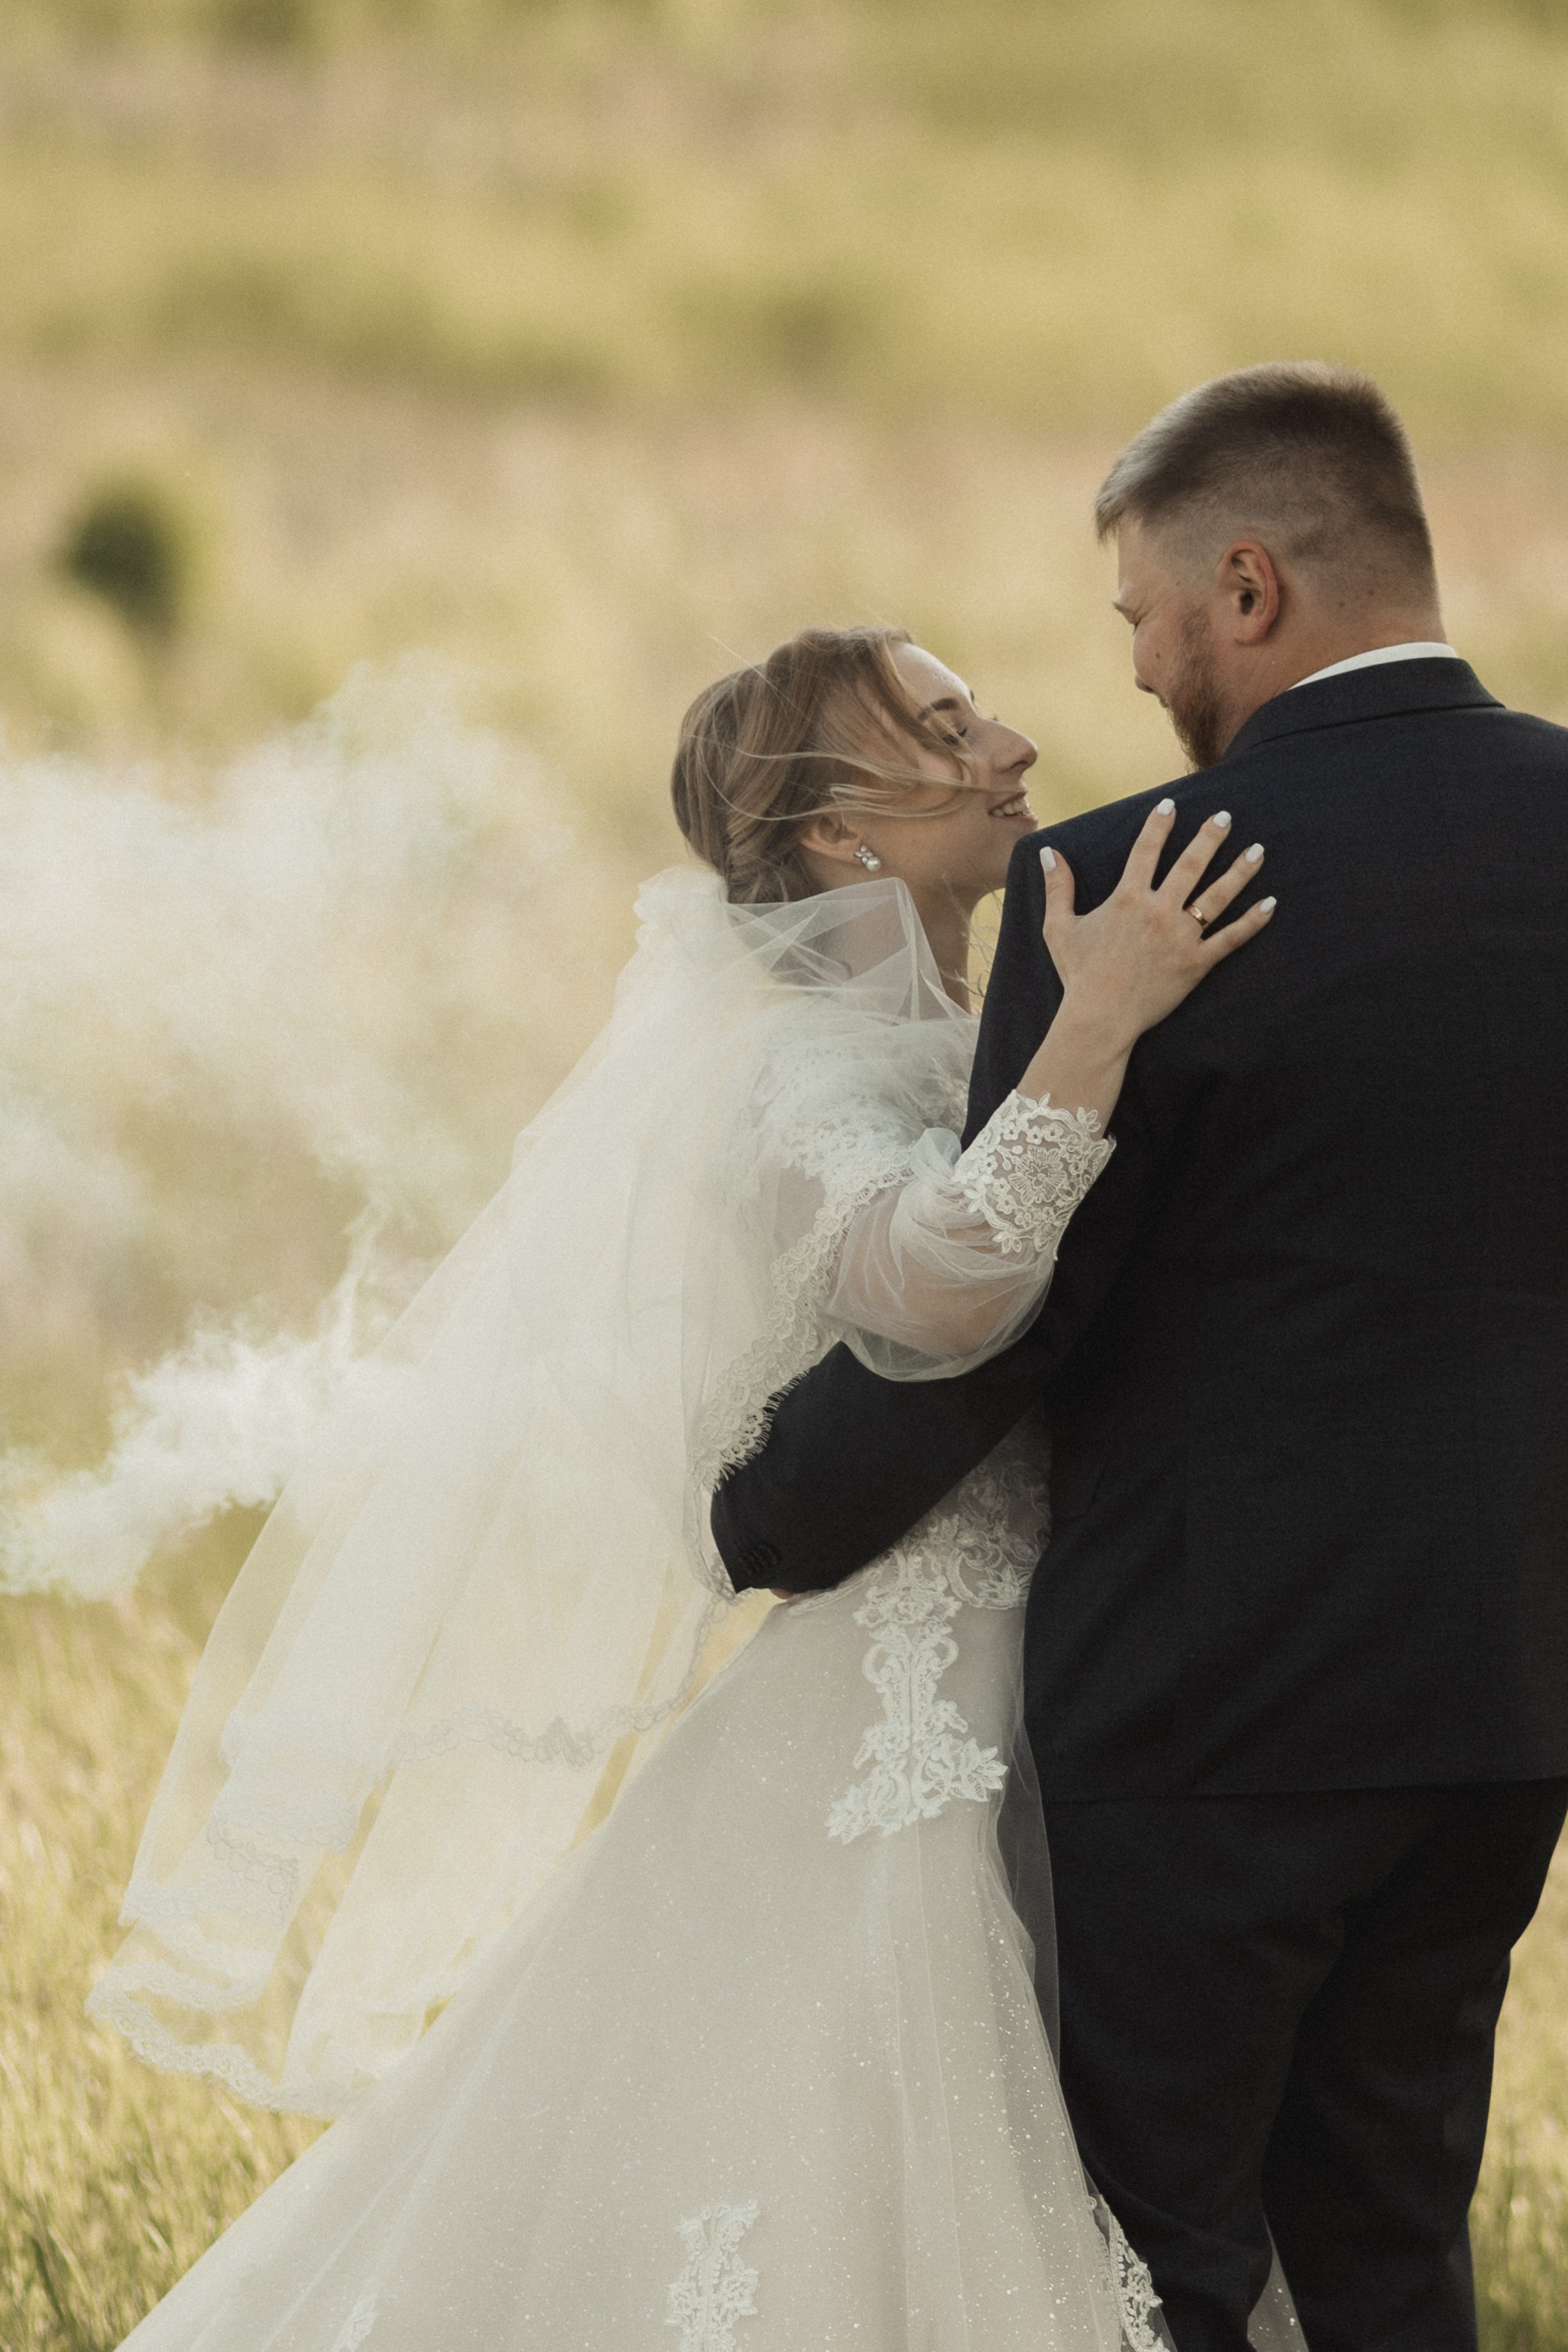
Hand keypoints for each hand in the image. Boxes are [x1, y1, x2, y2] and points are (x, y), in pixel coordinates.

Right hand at [1041, 800, 1274, 1052]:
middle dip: (1210, 838)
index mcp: (1127, 900)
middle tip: (1225, 817)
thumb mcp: (1059, 928)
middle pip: (1190, 865)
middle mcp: (1158, 912)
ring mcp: (1181, 938)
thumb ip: (1058, 888)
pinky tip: (1270, 904)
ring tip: (1258, 850)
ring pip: (1217, 897)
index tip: (1171, 804)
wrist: (1100, 1018)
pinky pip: (1230, 939)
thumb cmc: (1079, 974)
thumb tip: (1049, 853)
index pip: (1145, 851)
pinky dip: (1252, 922)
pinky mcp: (1197, 963)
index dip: (1159, 825)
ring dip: (1239, 871)